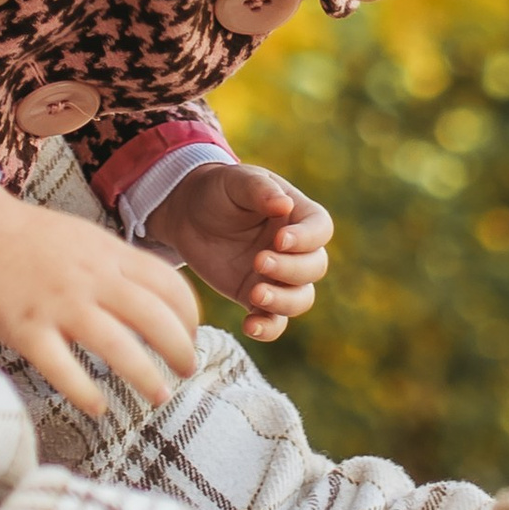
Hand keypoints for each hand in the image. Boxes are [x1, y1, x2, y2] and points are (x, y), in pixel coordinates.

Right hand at [0, 184, 200, 414]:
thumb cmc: (33, 239)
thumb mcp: (89, 239)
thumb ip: (122, 267)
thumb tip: (160, 297)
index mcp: (110, 257)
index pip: (171, 286)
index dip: (191, 316)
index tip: (192, 336)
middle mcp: (92, 280)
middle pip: (155, 320)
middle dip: (181, 351)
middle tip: (187, 371)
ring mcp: (59, 306)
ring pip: (118, 348)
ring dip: (146, 377)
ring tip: (159, 397)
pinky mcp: (27, 330)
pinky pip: (63, 369)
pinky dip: (86, 393)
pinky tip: (99, 408)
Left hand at [146, 164, 332, 342]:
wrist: (188, 214)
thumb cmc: (218, 190)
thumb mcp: (236, 180)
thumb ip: (259, 189)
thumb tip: (284, 204)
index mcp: (299, 215)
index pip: (320, 229)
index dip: (307, 238)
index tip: (280, 239)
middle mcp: (295, 249)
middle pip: (314, 267)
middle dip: (291, 269)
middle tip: (259, 261)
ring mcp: (278, 276)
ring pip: (301, 299)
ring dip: (283, 301)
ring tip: (256, 293)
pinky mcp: (255, 296)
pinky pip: (274, 322)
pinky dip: (268, 328)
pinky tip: (249, 326)